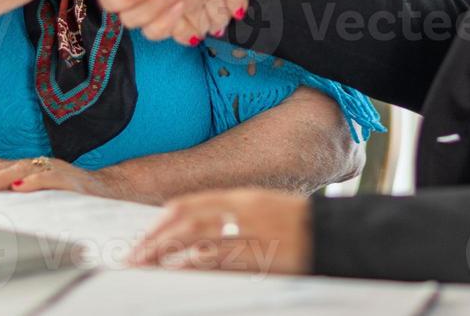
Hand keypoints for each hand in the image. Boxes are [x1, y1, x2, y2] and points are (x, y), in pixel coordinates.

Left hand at [0, 154, 121, 197]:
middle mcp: (35, 164)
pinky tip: (18, 188)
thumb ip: (11, 192)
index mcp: (24, 168)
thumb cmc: (68, 196)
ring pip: (19, 170)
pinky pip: (50, 179)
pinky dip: (33, 182)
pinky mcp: (71, 181)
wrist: (109, 191)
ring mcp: (53, 170)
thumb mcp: (34, 193)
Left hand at [129, 189, 310, 274]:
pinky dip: (202, 266)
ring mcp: (256, 234)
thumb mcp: (259, 212)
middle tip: (134, 259)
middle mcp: (245, 211)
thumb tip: (191, 239)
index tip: (142, 240)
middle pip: (189, 222)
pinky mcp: (267, 256)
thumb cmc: (295, 226)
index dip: (161, 223)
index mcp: (242, 198)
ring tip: (148, 268)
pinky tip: (183, 271)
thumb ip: (227, 220)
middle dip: (156, 241)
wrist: (334, 234)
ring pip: (203, 243)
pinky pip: (228, 261)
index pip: (189, 205)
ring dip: (171, 256)